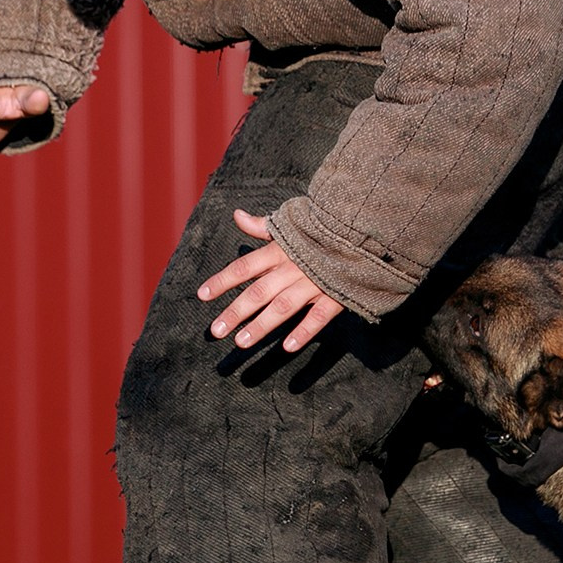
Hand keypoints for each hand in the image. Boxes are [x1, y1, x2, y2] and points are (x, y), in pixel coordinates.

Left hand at [199, 209, 344, 352]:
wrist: (361, 231)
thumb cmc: (320, 230)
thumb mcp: (290, 224)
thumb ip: (261, 225)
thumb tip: (237, 215)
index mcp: (280, 250)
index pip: (244, 266)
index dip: (222, 280)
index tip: (202, 295)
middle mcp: (292, 267)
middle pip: (259, 291)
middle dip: (236, 311)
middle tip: (216, 331)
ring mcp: (314, 282)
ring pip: (283, 306)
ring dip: (261, 325)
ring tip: (241, 342)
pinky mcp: (335, 294)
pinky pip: (319, 316)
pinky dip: (304, 331)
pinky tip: (288, 347)